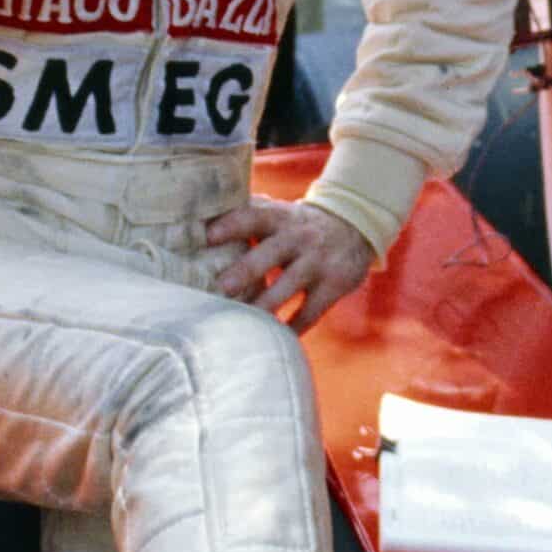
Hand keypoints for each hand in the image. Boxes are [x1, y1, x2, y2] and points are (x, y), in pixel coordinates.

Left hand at [205, 199, 372, 331]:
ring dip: (267, 304)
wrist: (354, 225)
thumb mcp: (278, 212)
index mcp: (280, 217)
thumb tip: (197, 220)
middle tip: (221, 287)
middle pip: (271, 253)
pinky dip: (293, 327)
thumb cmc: (297, 224)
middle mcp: (299, 237)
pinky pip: (311, 311)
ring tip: (244, 320)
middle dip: (247, 270)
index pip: (253, 216)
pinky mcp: (334, 285)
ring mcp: (318, 262)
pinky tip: (274, 339)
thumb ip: (247, 215)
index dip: (232, 225)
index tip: (207, 237)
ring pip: (290, 284)